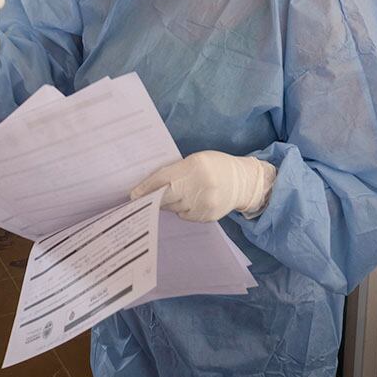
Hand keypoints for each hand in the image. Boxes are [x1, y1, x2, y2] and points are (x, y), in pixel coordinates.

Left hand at [130, 150, 276, 222]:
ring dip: (168, 204)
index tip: (133, 195)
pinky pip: (185, 215)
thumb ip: (177, 171)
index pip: (163, 178)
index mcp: (194, 166)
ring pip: (174, 207)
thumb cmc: (216, 166)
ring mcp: (204, 202)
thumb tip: (153, 187)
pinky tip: (189, 201)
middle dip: (153, 198)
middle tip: (142, 200)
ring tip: (174, 196)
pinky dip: (182, 209)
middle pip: (166, 196)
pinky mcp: (207, 215)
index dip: (146, 187)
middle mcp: (200, 185)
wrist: (243, 182)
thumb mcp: (197, 160)